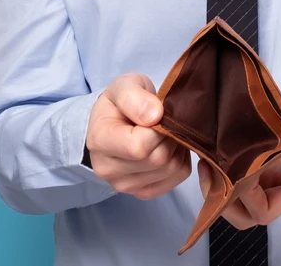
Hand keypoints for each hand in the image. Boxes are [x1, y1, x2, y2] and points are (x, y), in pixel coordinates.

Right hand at [84, 73, 191, 199]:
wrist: (113, 123)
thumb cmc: (119, 103)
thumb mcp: (123, 87)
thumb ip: (134, 96)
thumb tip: (155, 116)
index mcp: (100, 141)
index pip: (138, 146)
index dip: (158, 128)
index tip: (158, 113)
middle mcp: (107, 170)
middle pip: (157, 159)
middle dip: (170, 136)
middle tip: (166, 120)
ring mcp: (124, 185)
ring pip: (170, 170)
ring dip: (177, 148)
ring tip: (167, 132)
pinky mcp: (141, 193)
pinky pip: (176, 179)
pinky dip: (180, 161)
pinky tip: (169, 147)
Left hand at [197, 91, 280, 227]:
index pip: (266, 210)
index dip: (246, 197)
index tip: (238, 168)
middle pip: (246, 215)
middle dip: (223, 199)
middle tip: (210, 167)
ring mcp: (275, 180)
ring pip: (240, 201)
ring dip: (219, 186)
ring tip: (209, 158)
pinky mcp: (267, 167)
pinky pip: (242, 180)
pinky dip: (225, 170)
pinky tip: (218, 147)